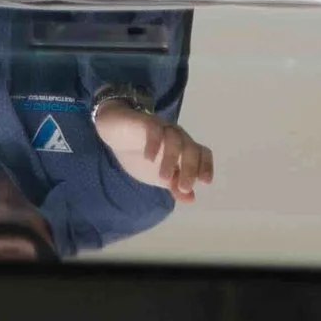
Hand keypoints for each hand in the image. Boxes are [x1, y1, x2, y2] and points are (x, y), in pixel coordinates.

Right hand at [92, 95, 214, 199]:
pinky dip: (154, 143)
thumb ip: (174, 185)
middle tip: (184, 187)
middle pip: (191, 147)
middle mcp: (176, 136)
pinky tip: (149, 158)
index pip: (202, 152)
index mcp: (182, 148)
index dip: (206, 165)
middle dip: (190, 168)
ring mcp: (162, 127)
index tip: (205, 182)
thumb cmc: (139, 154)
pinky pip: (154, 129)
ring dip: (171, 159)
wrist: (115, 133)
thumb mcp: (157, 176)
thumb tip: (191, 198)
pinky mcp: (145, 121)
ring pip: (174, 139)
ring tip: (163, 178)